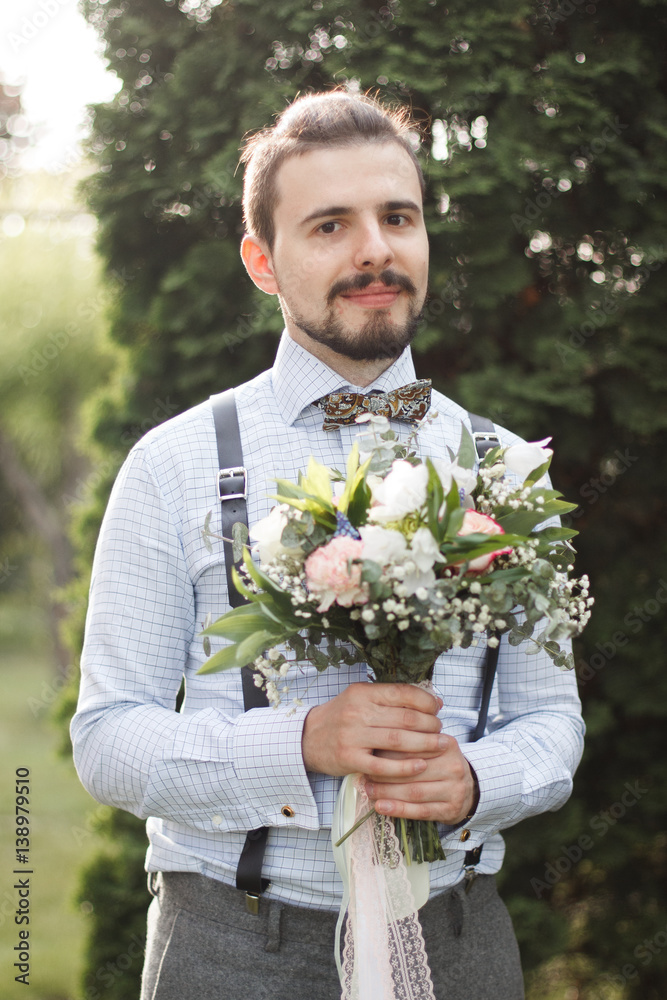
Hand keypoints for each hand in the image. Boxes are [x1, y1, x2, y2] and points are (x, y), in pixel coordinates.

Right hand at [301, 682, 444, 780]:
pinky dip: (405, 767)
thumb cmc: (342, 717)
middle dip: (430, 725)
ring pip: (398, 740)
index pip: (402, 693)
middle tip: (441, 730)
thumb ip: (391, 698)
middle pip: (405, 718)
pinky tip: (420, 766)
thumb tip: (433, 701)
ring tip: (440, 745)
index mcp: (362, 693)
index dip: (426, 701)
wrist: (308, 738)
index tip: (438, 708)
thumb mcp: (360, 698)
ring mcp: (353, 736)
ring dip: (424, 744)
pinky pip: (383, 765)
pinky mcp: (350, 759)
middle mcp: (357, 712)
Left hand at [363, 738, 477, 824]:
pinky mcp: (451, 809)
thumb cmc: (439, 765)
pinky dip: (398, 810)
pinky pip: (420, 811)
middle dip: (384, 774)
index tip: (368, 755)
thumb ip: (409, 743)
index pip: (412, 747)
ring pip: (414, 791)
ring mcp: (454, 789)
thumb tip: (374, 743)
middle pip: (412, 770)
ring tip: (368, 791)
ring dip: (387, 793)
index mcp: (446, 744)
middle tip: (364, 775)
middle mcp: (453, 766)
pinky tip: (381, 807)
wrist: (468, 789)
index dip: (387, 752)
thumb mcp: (431, 747)